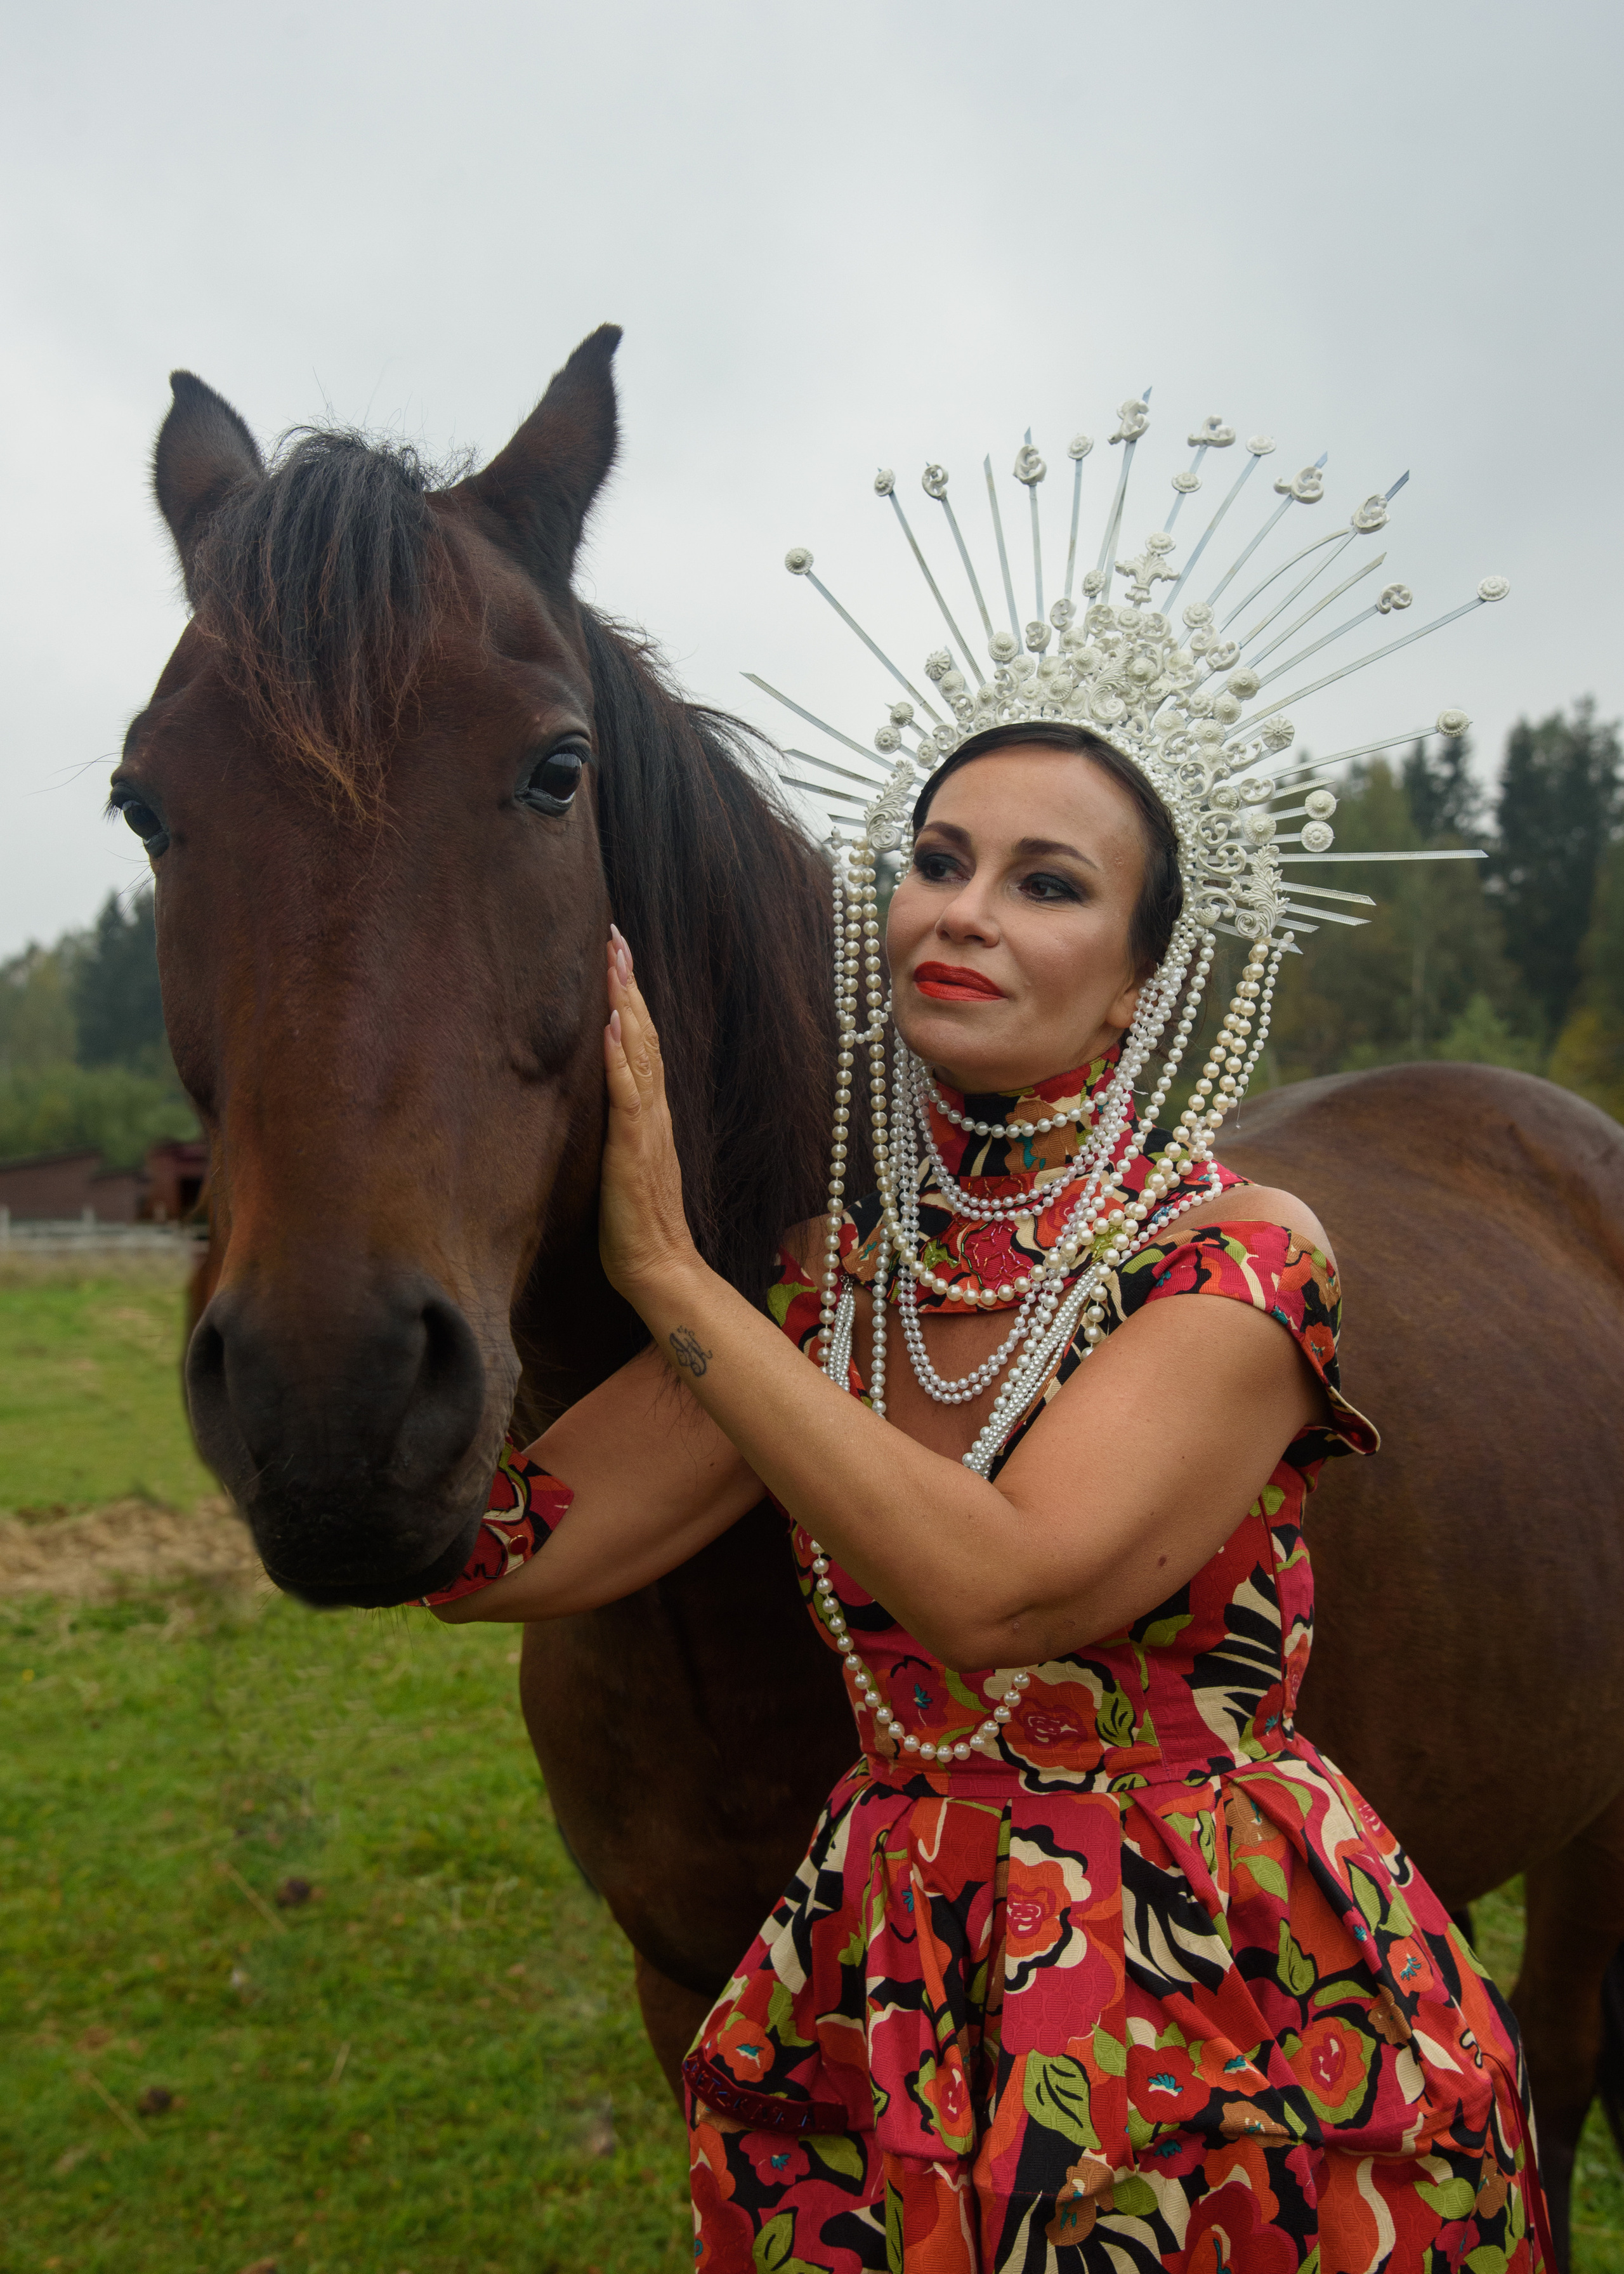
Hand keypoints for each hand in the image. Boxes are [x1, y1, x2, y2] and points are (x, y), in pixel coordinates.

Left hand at [600, 928, 702, 1301]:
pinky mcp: (633, 1149)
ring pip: (639, 1052)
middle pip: (644, 1033)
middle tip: (617, 935)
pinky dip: (622, 1058)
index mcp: (650, 1112)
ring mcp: (647, 1127)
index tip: (619, 954)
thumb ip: (618, 1124)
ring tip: (616, 960)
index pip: (641, 1042)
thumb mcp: (621, 1160)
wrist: (659, 1267)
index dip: (631, 997)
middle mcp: (654, 1111)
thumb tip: (599, 1094)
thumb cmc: (634, 1223)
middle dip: (629, 983)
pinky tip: (615, 1025)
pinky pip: (629, 1096)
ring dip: (627, 1004)